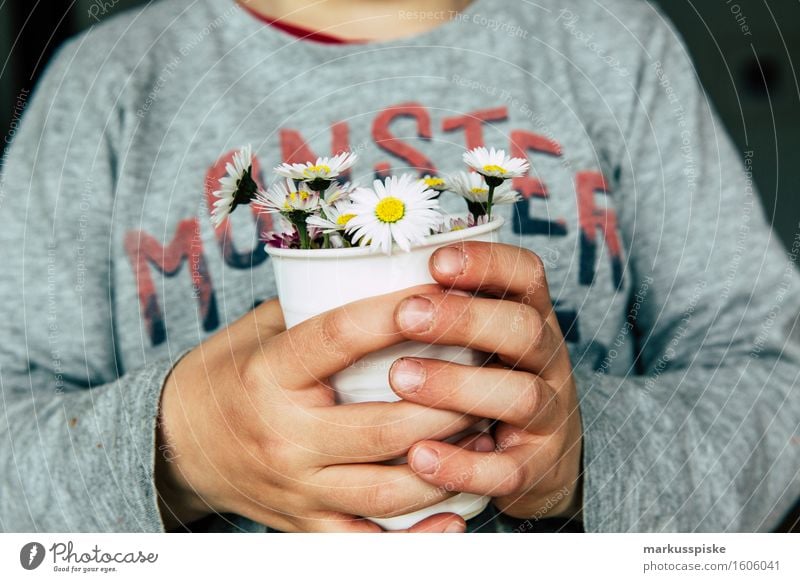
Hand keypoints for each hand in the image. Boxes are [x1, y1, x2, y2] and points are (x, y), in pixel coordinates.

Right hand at [156, 287, 482, 531]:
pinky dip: (419, 536)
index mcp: (268, 377)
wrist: (179, 442)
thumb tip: (385, 276)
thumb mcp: (259, 331)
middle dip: (447, 405)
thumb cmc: (230, 376)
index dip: (390, 315)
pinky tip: (458, 513)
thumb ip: (316, 308)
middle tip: (487, 380)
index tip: (436, 294)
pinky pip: (369, 543)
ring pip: (389, 490)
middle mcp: (284, 438)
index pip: (336, 339)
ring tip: (484, 437)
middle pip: (383, 427)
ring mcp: (297, 489)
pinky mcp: (305, 525)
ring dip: (447, 466)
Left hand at [388, 242, 582, 519]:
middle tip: (406, 315)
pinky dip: (463, 465)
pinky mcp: (537, 468)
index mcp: (532, 319)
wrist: (543, 463)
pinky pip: (507, 470)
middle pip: (524, 329)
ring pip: (520, 395)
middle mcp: (548, 362)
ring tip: (400, 378)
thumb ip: (448, 311)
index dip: (488, 263)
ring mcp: (549, 416)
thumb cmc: (490, 383)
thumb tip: (371, 273)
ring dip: (457, 385)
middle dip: (465, 319)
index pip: (527, 275)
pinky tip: (418, 456)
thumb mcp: (484, 340)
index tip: (436, 261)